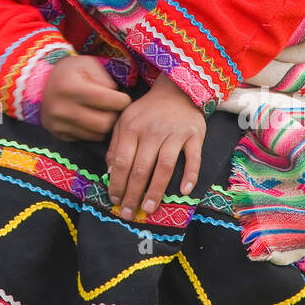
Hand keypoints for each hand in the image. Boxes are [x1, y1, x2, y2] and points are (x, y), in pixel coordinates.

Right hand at [40, 56, 130, 141]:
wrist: (42, 82)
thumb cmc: (70, 71)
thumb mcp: (87, 64)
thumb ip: (105, 79)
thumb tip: (116, 98)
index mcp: (70, 87)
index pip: (109, 101)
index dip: (122, 100)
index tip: (122, 98)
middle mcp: (61, 109)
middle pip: (104, 124)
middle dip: (114, 116)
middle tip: (112, 107)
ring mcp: (57, 124)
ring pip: (96, 135)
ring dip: (104, 125)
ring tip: (101, 113)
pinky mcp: (58, 134)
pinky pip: (86, 139)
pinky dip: (92, 131)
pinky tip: (89, 119)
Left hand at [106, 74, 205, 219]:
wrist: (177, 90)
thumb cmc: (147, 111)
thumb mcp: (125, 121)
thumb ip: (116, 145)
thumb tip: (111, 172)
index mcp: (132, 127)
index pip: (122, 161)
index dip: (117, 183)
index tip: (115, 200)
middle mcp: (152, 131)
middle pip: (141, 168)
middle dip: (133, 194)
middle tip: (129, 213)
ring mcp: (174, 133)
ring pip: (164, 166)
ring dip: (156, 190)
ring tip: (149, 209)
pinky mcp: (194, 135)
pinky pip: (193, 158)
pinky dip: (190, 174)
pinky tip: (184, 191)